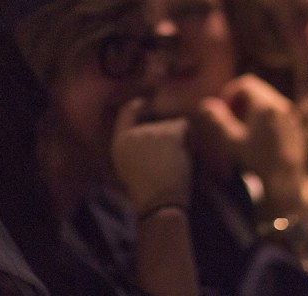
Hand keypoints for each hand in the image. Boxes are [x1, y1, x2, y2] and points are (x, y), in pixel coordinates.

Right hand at [111, 98, 192, 215]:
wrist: (159, 203)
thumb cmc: (149, 194)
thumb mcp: (130, 170)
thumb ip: (135, 148)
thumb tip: (148, 135)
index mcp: (119, 142)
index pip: (126, 112)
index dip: (138, 106)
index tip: (145, 104)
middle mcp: (132, 133)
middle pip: (156, 121)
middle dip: (166, 136)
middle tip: (168, 160)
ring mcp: (150, 131)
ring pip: (172, 125)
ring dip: (178, 140)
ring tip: (175, 162)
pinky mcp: (168, 133)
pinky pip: (184, 126)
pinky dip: (189, 138)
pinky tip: (185, 155)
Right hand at [214, 74, 307, 217]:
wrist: (287, 185)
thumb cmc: (258, 163)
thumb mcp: (232, 142)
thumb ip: (218, 120)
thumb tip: (206, 104)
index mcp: (266, 105)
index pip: (246, 84)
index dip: (230, 93)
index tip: (223, 110)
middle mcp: (282, 106)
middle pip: (258, 91)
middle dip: (241, 101)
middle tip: (231, 120)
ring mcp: (292, 118)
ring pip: (269, 102)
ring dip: (253, 110)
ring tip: (243, 131)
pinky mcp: (297, 129)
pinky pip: (279, 115)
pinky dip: (266, 119)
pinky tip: (260, 141)